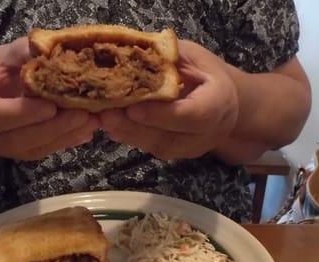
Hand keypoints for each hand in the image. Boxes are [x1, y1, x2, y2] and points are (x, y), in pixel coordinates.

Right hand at [0, 37, 98, 160]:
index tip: (51, 106)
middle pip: (24, 137)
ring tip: (94, 120)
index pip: (0, 116)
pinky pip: (48, 151)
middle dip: (56, 126)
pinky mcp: (26, 155)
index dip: (26, 112)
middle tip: (84, 112)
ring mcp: (9, 150)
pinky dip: (69, 140)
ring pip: (39, 148)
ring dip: (68, 135)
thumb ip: (18, 55)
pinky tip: (88, 130)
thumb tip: (44, 46)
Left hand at [99, 40, 238, 159]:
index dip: (162, 115)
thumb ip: (168, 58)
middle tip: (104, 114)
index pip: (193, 115)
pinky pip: (146, 146)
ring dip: (124, 132)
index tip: (133, 108)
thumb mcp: (192, 56)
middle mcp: (205, 133)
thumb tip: (133, 52)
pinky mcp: (170, 152)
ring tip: (98, 118)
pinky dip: (125, 134)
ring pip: (154, 145)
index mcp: (219, 103)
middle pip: (168, 138)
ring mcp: (187, 147)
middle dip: (133, 127)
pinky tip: (105, 122)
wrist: (220, 102)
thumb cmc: (204, 73)